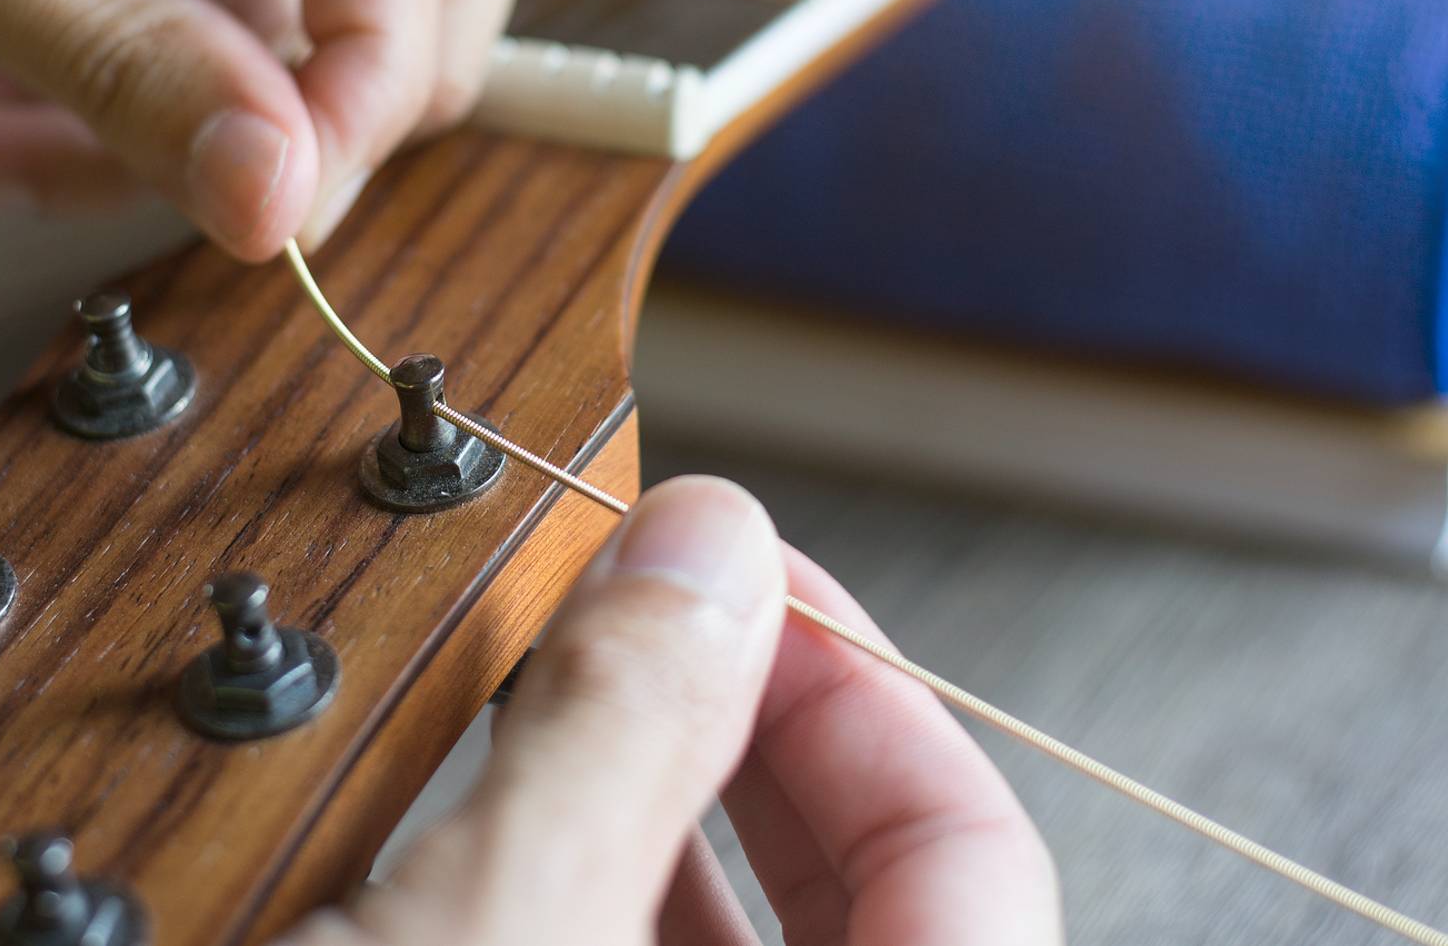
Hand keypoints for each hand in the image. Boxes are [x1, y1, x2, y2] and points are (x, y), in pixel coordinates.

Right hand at [279, 477, 1060, 945]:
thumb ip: (609, 742)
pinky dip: (584, 864)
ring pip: (737, 933)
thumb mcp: (479, 940)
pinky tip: (508, 806)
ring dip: (661, 792)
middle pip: (873, 892)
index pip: (976, 865)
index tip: (749, 584)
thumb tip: (704, 548)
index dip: (876, 696)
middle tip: (655, 613)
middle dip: (755, 726)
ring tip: (570, 681)